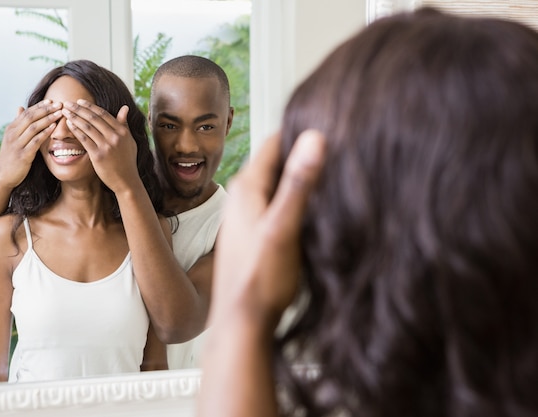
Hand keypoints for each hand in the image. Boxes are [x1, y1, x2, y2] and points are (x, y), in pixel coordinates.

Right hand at [0, 100, 62, 187]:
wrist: (3, 176)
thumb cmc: (11, 156)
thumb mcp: (12, 138)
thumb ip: (18, 124)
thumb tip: (20, 108)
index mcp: (11, 129)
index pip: (27, 113)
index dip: (40, 106)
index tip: (52, 101)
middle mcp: (13, 134)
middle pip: (31, 117)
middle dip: (46, 109)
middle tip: (59, 104)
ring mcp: (17, 144)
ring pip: (34, 127)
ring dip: (48, 119)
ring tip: (59, 113)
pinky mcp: (23, 155)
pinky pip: (35, 141)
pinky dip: (45, 133)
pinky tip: (53, 128)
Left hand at [62, 100, 140, 191]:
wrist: (126, 181)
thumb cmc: (127, 161)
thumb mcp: (129, 141)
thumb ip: (124, 124)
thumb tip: (125, 107)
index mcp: (122, 131)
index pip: (103, 114)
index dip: (90, 106)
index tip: (79, 101)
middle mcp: (115, 137)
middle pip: (94, 118)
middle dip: (78, 109)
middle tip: (67, 103)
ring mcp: (107, 146)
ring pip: (87, 127)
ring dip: (74, 117)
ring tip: (65, 112)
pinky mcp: (98, 155)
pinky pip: (84, 139)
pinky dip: (76, 130)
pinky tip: (69, 125)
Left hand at [211, 130, 326, 328]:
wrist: (242, 320)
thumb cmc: (260, 279)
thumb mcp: (284, 228)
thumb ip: (298, 184)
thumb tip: (313, 138)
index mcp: (248, 187)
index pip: (276, 141)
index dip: (302, 131)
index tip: (331, 126)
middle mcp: (243, 196)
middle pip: (278, 161)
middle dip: (305, 155)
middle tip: (340, 152)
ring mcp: (247, 214)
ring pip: (278, 184)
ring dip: (300, 179)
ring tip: (333, 178)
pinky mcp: (253, 231)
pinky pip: (276, 203)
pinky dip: (294, 200)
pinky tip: (313, 211)